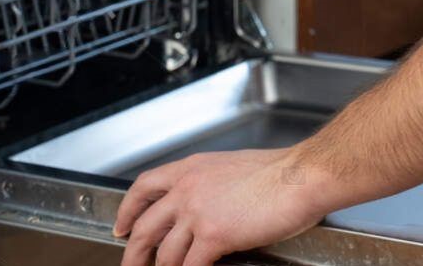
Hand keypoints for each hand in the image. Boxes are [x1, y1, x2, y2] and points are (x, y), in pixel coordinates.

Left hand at [113, 147, 331, 265]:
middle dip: (133, 252)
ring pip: (165, 253)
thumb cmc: (280, 172)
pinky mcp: (213, 235)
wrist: (300, 177)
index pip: (145, 187)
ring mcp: (198, 213)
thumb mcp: (232, 168)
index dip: (128, 210)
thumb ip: (211, 185)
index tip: (122, 226)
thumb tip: (206, 207)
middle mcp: (188, 188)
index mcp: (192, 169)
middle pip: (145, 226)